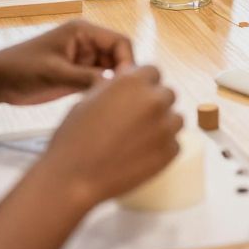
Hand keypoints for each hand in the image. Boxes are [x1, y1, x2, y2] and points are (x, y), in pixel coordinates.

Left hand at [0, 20, 135, 107]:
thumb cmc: (21, 69)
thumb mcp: (54, 73)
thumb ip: (86, 78)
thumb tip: (117, 85)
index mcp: (84, 32)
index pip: (120, 42)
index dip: (128, 62)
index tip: (126, 86)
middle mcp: (88, 43)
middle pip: (119, 56)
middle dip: (122, 75)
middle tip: (121, 99)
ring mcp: (83, 60)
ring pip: (112, 70)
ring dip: (113, 85)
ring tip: (113, 104)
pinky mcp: (78, 75)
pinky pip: (100, 81)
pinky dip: (103, 92)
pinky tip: (101, 105)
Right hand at [40, 65, 182, 208]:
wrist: (73, 177)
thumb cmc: (74, 138)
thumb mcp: (88, 99)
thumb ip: (114, 86)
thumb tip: (126, 78)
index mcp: (133, 81)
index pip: (153, 71)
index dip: (144, 83)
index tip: (136, 95)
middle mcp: (154, 99)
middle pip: (167, 93)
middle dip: (154, 102)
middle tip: (135, 120)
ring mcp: (165, 126)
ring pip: (175, 118)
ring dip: (163, 124)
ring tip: (139, 138)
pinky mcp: (169, 151)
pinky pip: (175, 143)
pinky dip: (163, 147)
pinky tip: (142, 153)